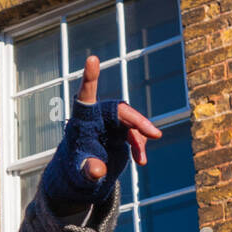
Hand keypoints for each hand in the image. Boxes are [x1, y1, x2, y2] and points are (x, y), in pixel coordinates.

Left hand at [44, 56, 162, 205]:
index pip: (86, 95)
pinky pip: (135, 133)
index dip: (90, 77)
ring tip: (141, 161)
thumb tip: (97, 172)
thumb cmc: (77, 167)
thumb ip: (88, 170)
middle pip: (119, 110)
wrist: (86, 172)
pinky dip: (140, 146)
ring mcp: (111, 121)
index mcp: (82, 118)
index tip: (92, 59)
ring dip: (141, 138)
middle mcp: (98, 115)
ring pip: (131, 122)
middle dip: (137, 121)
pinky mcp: (121, 129)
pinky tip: (140, 161)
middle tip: (154, 134)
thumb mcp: (80, 172)